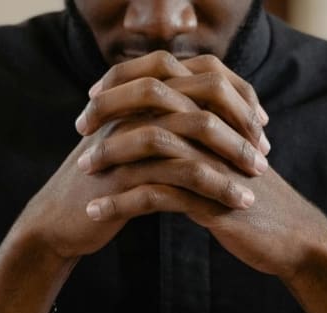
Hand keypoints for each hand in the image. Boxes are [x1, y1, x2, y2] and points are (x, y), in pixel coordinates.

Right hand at [12, 117, 260, 261]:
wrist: (62, 221)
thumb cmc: (106, 185)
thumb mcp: (138, 149)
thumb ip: (169, 127)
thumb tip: (214, 118)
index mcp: (139, 97)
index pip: (199, 77)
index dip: (235, 97)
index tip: (260, 125)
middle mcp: (132, 110)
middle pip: (199, 98)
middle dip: (239, 126)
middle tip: (264, 153)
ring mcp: (125, 141)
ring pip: (190, 139)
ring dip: (228, 161)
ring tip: (253, 185)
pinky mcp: (122, 177)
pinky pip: (176, 178)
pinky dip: (210, 191)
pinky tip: (232, 207)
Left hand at [77, 53, 326, 279]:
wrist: (293, 240)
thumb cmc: (256, 203)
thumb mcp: (226, 164)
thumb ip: (200, 143)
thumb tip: (161, 129)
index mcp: (221, 118)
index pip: (165, 87)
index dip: (126, 90)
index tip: (95, 105)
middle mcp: (218, 134)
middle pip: (154, 109)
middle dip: (111, 118)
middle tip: (81, 133)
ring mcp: (216, 165)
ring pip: (152, 149)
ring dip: (111, 159)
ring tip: (84, 171)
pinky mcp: (212, 201)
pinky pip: (157, 195)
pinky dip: (121, 202)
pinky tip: (97, 212)